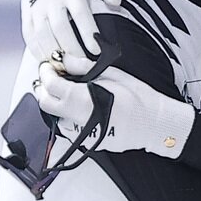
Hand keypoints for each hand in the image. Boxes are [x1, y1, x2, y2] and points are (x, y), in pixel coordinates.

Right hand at [21, 0, 120, 72]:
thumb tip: (116, 4)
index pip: (80, 14)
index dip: (89, 34)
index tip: (98, 51)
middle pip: (59, 29)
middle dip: (71, 50)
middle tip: (84, 66)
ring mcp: (35, 3)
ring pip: (41, 34)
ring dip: (53, 53)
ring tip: (67, 68)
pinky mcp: (26, 8)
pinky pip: (28, 32)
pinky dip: (36, 48)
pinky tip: (47, 60)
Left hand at [33, 65, 195, 158]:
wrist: (155, 123)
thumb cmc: (139, 99)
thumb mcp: (113, 75)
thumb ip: (84, 67)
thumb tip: (65, 60)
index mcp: (83, 99)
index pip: (51, 85)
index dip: (46, 73)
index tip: (49, 66)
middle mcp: (78, 118)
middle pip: (46, 103)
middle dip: (44, 88)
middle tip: (52, 77)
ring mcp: (82, 132)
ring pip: (56, 116)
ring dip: (57, 103)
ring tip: (68, 91)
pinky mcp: (88, 140)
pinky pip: (70, 127)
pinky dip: (71, 115)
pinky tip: (84, 107)